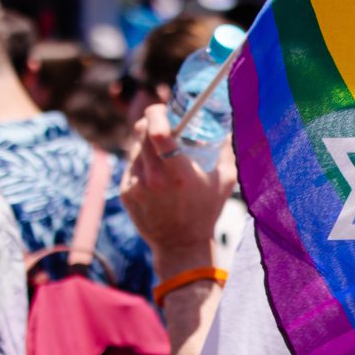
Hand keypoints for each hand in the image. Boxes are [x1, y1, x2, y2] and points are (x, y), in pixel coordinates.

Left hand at [121, 104, 235, 273]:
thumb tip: (229, 126)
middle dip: (152, 121)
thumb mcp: (225, 181)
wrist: (180, 245)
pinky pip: (131, 165)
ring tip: (163, 155)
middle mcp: (154, 178)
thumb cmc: (206, 211)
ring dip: (147, 143)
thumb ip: (227, 151)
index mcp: (179, 173)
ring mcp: (136, 185)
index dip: (157, 113)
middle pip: (141, 131)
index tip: (164, 108)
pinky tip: (155, 174)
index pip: (157, 132)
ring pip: (135, 147)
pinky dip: (141, 162)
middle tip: (163, 122)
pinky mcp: (126, 192)